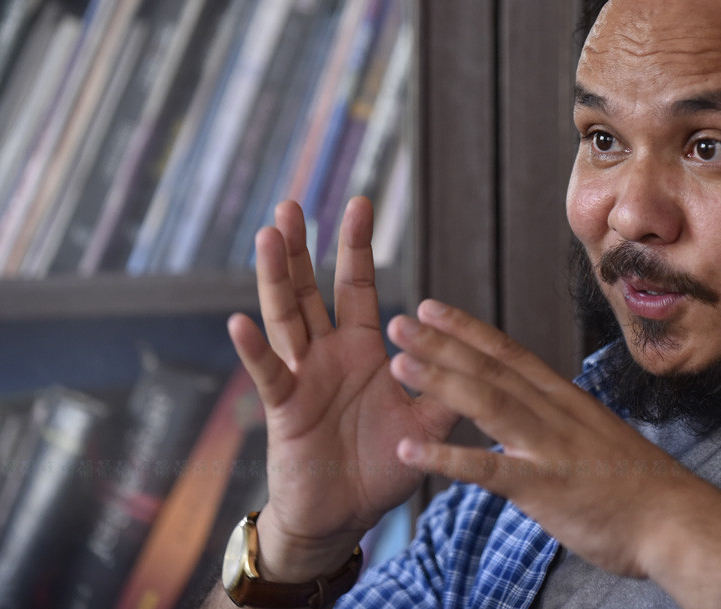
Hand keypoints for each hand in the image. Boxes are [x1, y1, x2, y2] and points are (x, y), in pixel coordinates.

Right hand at [227, 197, 458, 579]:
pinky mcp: (284, 409)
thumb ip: (448, 390)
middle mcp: (327, 354)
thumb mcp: (426, 426)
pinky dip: (254, 350)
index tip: (360, 203)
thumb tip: (482, 358)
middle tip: (292, 203)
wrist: (344, 517)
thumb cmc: (380, 468)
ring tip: (269, 236)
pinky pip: (268, 375)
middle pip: (310, 289)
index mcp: (362, 349)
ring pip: (285, 318)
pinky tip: (239, 321)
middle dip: (301, 248)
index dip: (357, 246)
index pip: (358, 286)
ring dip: (276, 278)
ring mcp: (301, 377)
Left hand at [386, 299, 694, 578]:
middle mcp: (555, 413)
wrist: (680, 521)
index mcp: (564, 399)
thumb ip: (560, 420)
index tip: (431, 306)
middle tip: (397, 320)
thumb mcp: (596, 435)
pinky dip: (448, 458)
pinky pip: (489, 470)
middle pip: (490, 368)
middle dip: (441, 342)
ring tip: (397, 364)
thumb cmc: (639, 485)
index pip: (508, 352)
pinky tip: (410, 451)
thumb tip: (534, 410)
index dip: (466, 328)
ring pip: (488, 403)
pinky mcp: (546, 488)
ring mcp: (550, 448)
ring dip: (439, 380)